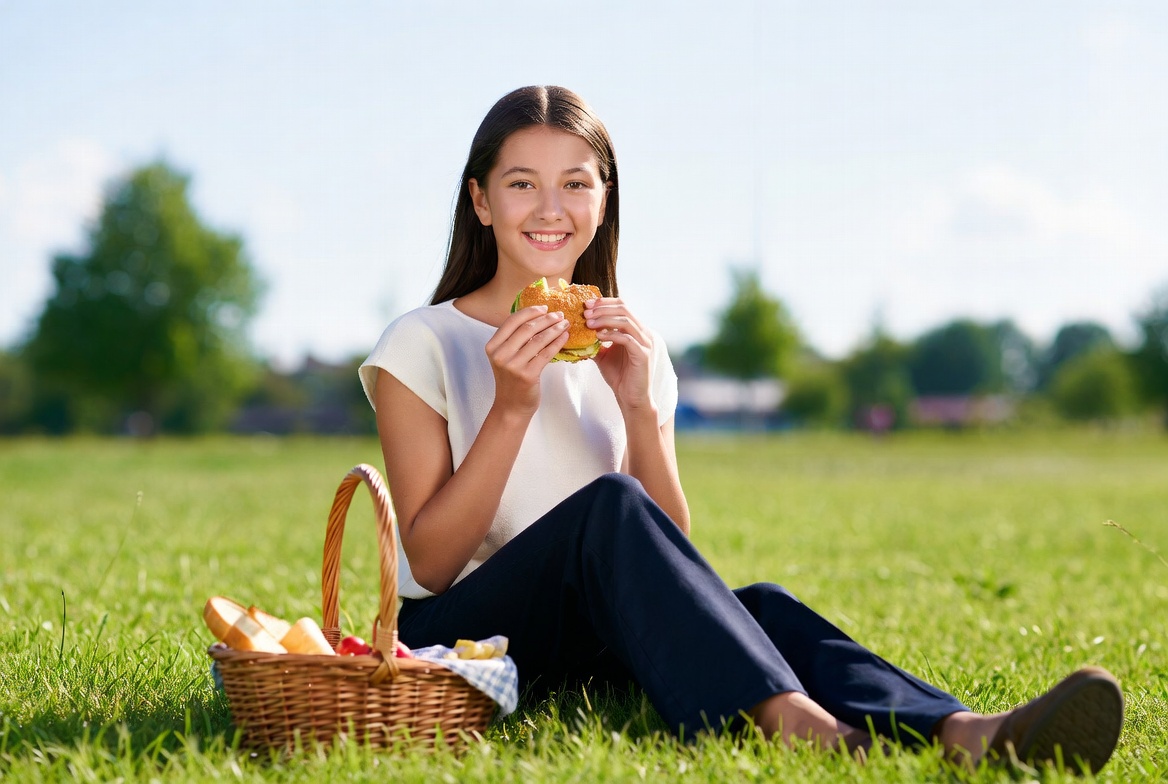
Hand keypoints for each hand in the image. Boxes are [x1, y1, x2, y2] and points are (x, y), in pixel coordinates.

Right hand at [485, 305, 569, 417]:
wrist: (511, 407)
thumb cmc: (511, 380)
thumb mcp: (505, 357)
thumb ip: (514, 339)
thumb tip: (536, 316)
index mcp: (492, 346)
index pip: (512, 321)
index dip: (530, 311)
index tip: (544, 308)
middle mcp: (500, 355)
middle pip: (527, 328)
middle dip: (546, 319)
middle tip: (560, 315)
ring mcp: (513, 365)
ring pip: (538, 339)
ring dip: (555, 329)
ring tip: (565, 324)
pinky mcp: (527, 375)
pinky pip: (546, 353)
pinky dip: (557, 342)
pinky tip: (565, 337)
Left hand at [585, 297, 654, 411]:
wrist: (630, 397)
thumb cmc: (619, 376)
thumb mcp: (603, 354)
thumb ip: (595, 341)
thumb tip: (576, 331)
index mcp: (635, 329)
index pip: (621, 306)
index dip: (604, 302)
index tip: (586, 304)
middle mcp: (642, 332)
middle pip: (623, 309)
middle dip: (602, 308)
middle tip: (585, 312)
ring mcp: (645, 343)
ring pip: (625, 321)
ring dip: (604, 319)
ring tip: (588, 323)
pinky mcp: (643, 354)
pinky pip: (626, 339)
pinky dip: (611, 335)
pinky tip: (598, 336)